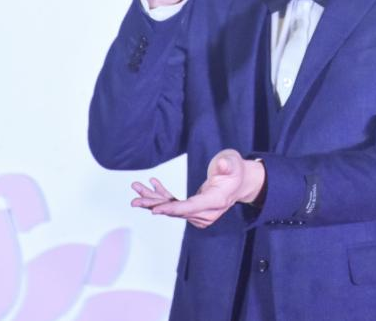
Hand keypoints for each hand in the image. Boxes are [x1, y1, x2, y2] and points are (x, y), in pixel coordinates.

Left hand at [130, 149, 265, 228]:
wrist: (240, 182)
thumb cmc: (236, 170)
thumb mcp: (233, 163)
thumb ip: (227, 164)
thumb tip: (222, 165)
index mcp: (216, 201)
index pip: (191, 207)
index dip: (172, 209)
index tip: (155, 210)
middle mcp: (207, 212)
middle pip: (178, 211)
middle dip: (155, 205)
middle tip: (134, 201)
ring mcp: (200, 213)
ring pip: (173, 208)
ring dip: (153, 200)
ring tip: (136, 188)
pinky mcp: (194, 209)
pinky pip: (175, 204)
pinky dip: (162, 196)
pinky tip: (151, 184)